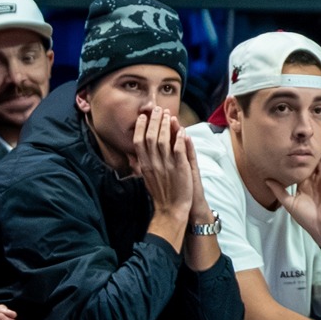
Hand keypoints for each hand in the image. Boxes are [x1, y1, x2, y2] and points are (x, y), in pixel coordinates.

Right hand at [135, 108, 193, 224]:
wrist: (171, 210)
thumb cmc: (160, 194)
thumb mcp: (147, 177)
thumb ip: (143, 163)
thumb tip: (140, 152)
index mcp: (144, 165)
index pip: (139, 142)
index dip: (141, 127)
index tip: (143, 116)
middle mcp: (153, 164)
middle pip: (151, 137)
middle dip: (154, 121)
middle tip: (157, 109)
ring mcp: (167, 166)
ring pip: (164, 141)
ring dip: (166, 126)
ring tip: (169, 115)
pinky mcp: (180, 169)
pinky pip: (179, 151)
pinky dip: (180, 139)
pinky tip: (181, 130)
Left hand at [268, 140, 320, 247]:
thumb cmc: (307, 218)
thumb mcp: (289, 203)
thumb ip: (279, 190)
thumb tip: (267, 179)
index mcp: (304, 185)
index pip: (300, 168)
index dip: (295, 158)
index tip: (289, 147)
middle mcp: (314, 181)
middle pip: (311, 162)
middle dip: (308, 151)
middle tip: (303, 137)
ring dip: (320, 150)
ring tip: (316, 135)